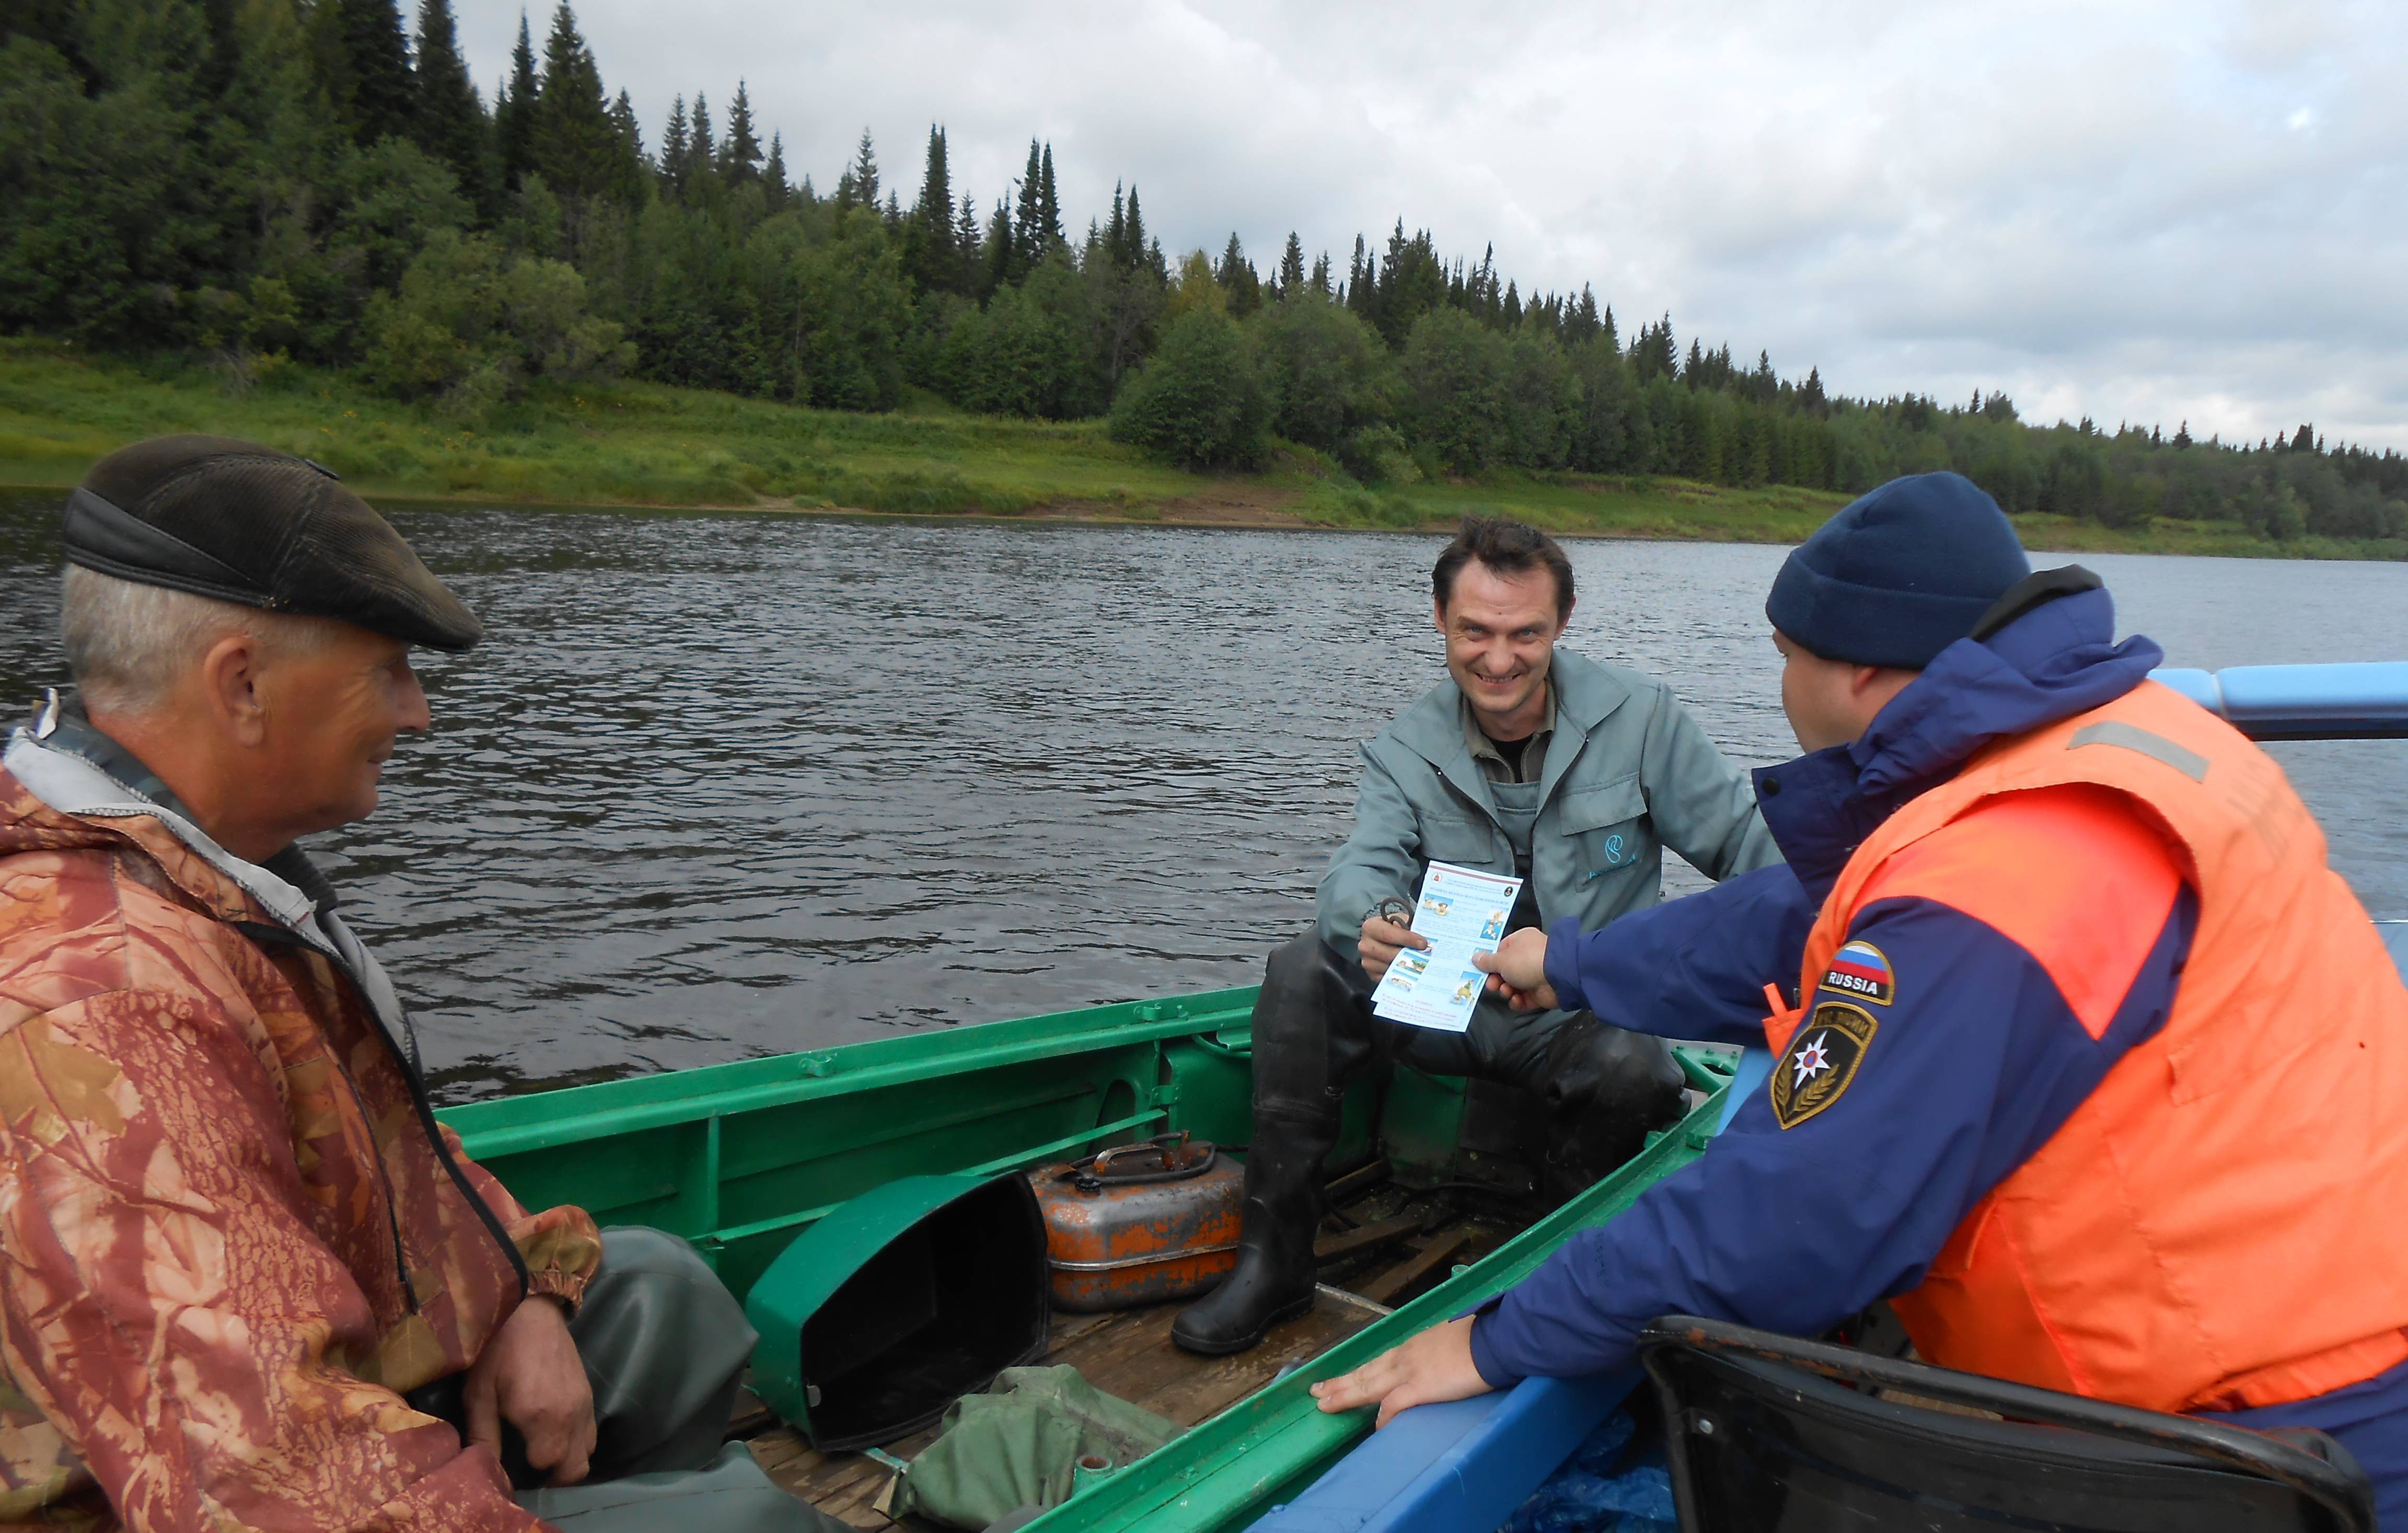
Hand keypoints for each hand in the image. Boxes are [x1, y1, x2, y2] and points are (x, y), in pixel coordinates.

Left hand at [465, 1296, 594, 1486]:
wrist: (530, 1307)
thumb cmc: (496, 1348)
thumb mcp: (478, 1392)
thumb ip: (482, 1435)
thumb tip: (482, 1469)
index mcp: (540, 1415)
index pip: (546, 1464)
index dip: (527, 1471)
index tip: (510, 1464)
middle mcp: (570, 1413)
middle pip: (575, 1467)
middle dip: (554, 1475)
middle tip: (529, 1467)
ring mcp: (584, 1403)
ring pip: (588, 1451)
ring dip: (568, 1458)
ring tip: (542, 1451)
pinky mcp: (589, 1393)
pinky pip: (591, 1431)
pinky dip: (576, 1441)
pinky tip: (553, 1430)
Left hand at [1310, 1316, 1491, 1427]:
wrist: (1495, 1338)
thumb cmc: (1479, 1339)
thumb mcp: (1450, 1343)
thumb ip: (1437, 1355)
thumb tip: (1436, 1365)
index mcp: (1413, 1347)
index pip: (1378, 1362)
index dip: (1358, 1372)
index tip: (1342, 1377)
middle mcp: (1405, 1357)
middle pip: (1365, 1372)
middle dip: (1340, 1383)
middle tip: (1316, 1391)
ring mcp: (1411, 1372)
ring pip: (1368, 1384)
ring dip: (1345, 1395)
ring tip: (1324, 1403)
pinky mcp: (1421, 1387)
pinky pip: (1394, 1404)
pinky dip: (1383, 1415)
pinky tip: (1374, 1425)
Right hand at [1358, 913, 1429, 983]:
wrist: (1388, 939)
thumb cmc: (1397, 928)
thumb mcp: (1402, 921)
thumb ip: (1410, 927)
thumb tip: (1426, 939)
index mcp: (1370, 927)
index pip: (1387, 934)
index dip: (1406, 939)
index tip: (1423, 943)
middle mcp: (1365, 945)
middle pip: (1388, 954)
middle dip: (1408, 955)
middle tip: (1425, 956)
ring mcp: (1367, 962)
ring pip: (1389, 967)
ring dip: (1406, 967)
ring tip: (1419, 963)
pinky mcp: (1372, 975)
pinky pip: (1388, 978)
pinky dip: (1401, 975)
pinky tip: (1411, 970)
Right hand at [1474, 929, 1555, 1010]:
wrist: (1558, 978)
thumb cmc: (1528, 961)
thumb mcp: (1502, 959)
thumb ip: (1487, 961)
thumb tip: (1475, 957)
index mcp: (1521, 941)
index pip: (1501, 950)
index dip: (1491, 961)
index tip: (1482, 970)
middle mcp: (1528, 956)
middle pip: (1506, 970)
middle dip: (1496, 979)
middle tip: (1493, 985)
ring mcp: (1535, 975)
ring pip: (1513, 985)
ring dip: (1506, 990)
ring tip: (1506, 991)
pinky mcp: (1539, 992)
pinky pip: (1523, 998)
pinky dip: (1518, 1001)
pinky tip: (1516, 1000)